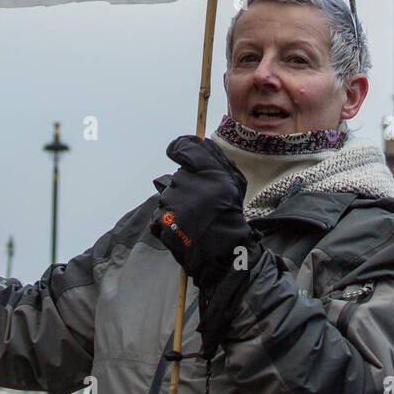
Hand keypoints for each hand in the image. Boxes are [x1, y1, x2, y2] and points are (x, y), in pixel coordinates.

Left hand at [149, 137, 256, 288]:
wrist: (223, 253)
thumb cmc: (229, 216)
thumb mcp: (233, 182)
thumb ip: (215, 159)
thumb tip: (198, 140)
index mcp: (213, 173)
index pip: (187, 146)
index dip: (179, 147)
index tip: (175, 151)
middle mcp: (193, 185)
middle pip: (177, 177)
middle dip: (185, 189)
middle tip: (201, 206)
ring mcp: (177, 203)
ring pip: (168, 197)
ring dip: (176, 207)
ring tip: (193, 221)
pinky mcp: (164, 221)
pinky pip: (159, 216)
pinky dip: (167, 223)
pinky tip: (183, 230)